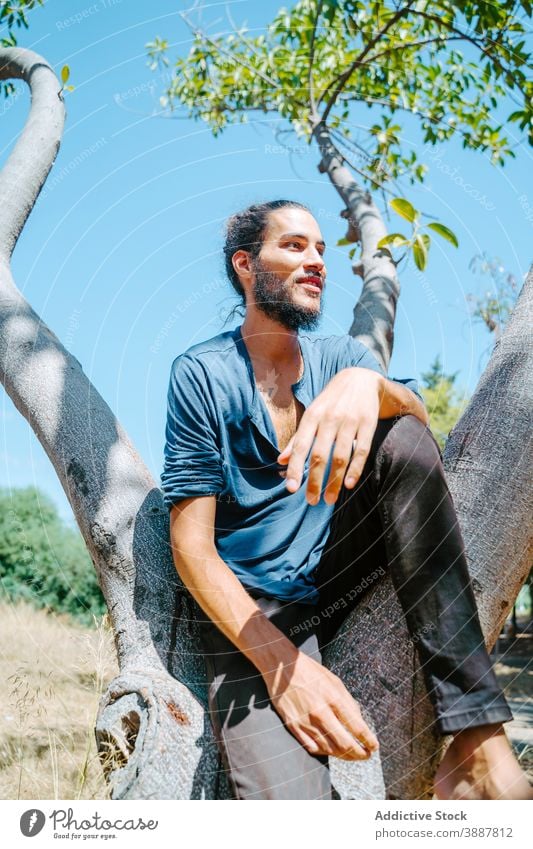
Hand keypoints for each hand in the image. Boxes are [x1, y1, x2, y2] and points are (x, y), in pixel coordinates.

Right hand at [263, 650, 378, 759]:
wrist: (281, 666)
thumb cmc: (310, 672)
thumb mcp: (335, 681)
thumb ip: (348, 702)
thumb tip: (360, 723)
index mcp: (333, 698)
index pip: (357, 728)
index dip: (369, 741)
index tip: (374, 746)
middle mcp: (320, 712)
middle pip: (345, 744)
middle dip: (360, 754)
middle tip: (366, 755)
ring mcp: (305, 721)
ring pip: (329, 749)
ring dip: (344, 755)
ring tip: (352, 755)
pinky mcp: (293, 726)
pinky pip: (312, 747)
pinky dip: (325, 752)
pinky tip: (331, 750)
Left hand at [278, 367, 383, 504]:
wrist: (361, 378)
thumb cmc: (331, 401)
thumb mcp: (312, 414)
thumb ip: (297, 438)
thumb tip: (280, 461)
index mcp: (312, 416)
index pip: (300, 446)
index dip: (295, 467)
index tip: (291, 488)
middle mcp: (329, 418)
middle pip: (320, 455)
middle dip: (314, 481)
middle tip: (311, 501)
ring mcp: (350, 420)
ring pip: (340, 456)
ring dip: (334, 481)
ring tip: (329, 499)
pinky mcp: (368, 423)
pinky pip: (361, 450)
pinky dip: (356, 469)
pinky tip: (350, 485)